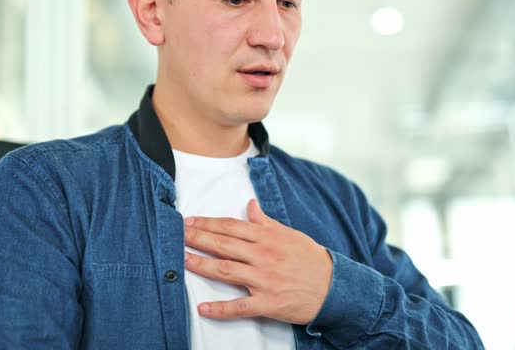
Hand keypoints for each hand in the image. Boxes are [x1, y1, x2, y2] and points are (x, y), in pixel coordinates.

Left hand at [183, 198, 332, 324]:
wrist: (335, 288)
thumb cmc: (311, 259)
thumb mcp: (290, 234)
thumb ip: (266, 221)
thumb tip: (250, 205)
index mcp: (268, 238)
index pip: (231, 227)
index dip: (208, 223)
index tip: (190, 221)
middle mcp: (264, 256)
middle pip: (224, 245)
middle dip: (199, 238)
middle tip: (178, 234)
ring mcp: (265, 280)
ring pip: (226, 271)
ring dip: (202, 265)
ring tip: (183, 260)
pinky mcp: (269, 303)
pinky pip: (240, 307)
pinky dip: (221, 309)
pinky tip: (204, 309)